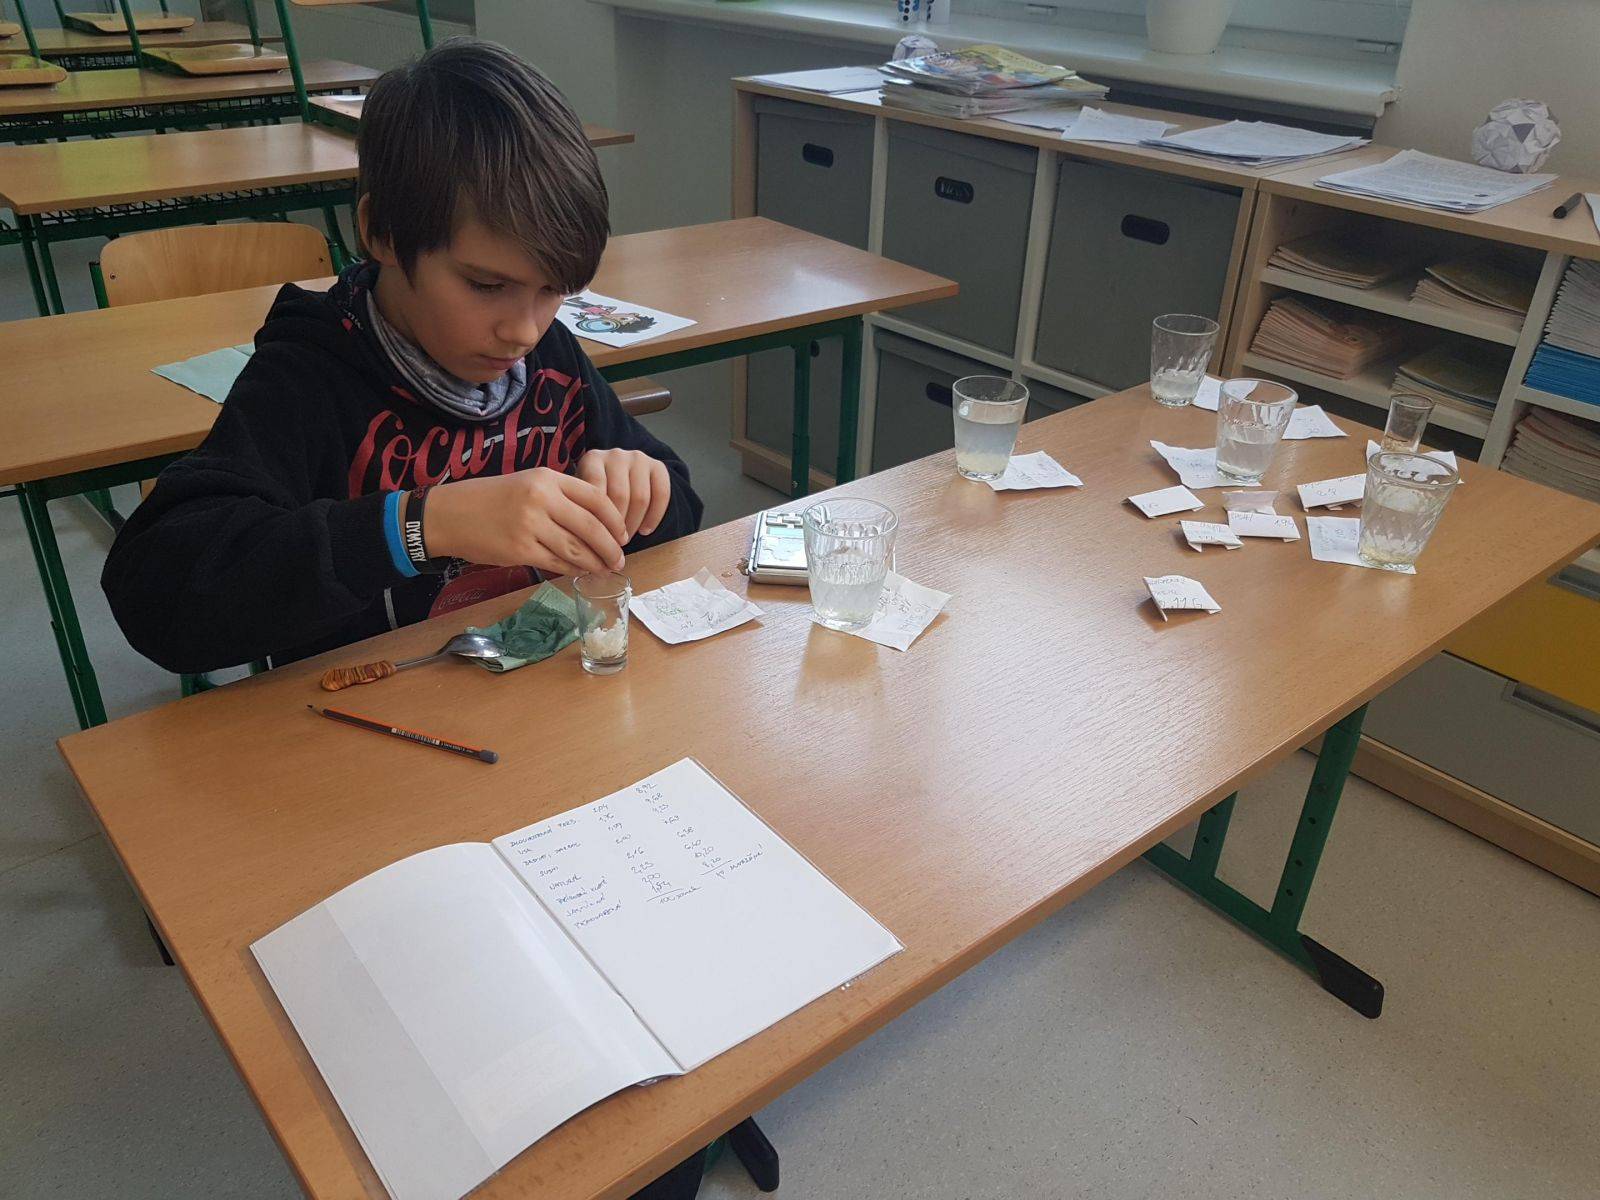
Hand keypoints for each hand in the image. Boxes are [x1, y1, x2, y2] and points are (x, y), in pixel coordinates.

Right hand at [422, 469, 627, 576]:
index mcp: (547, 478)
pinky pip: (556, 563)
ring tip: (604, 569)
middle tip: (620, 560)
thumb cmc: (491, 499)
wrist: (449, 514)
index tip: (623, 534)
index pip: (596, 498)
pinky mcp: (520, 549)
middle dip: (611, 547)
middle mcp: (542, 499)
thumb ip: (560, 496)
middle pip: (591, 527)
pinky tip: (580, 572)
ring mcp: (531, 525)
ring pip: (576, 549)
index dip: (615, 520)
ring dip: (595, 563)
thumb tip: (597, 522)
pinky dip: (573, 570)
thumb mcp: (528, 483)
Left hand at [575, 449, 671, 541]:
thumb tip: (586, 542)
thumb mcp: (583, 496)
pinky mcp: (658, 466)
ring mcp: (638, 458)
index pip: (596, 492)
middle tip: (614, 544)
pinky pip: (662, 494)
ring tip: (627, 538)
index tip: (600, 540)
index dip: (600, 520)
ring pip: (641, 498)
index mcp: (592, 459)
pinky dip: (655, 516)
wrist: (620, 476)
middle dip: (618, 525)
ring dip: (635, 524)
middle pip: (620, 496)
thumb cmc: (596, 493)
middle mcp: (616, 454)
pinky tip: (645, 530)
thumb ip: (584, 510)